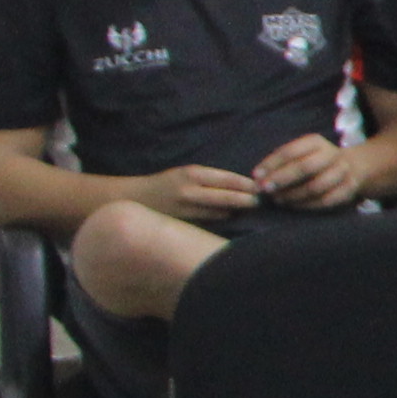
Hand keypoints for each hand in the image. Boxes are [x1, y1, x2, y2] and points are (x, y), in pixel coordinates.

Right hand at [139, 164, 262, 225]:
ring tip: (252, 210)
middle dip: (247, 200)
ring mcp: (186, 209)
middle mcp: (189, 191)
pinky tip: (232, 219)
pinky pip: (209, 223)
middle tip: (262, 202)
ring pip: (220, 213)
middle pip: (227, 198)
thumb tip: (243, 186)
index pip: (227, 179)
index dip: (247, 185)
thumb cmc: (166, 184)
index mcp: (192, 174)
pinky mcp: (183, 223)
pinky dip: (222, 220)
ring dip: (237, 212)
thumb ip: (210, 180)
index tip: (262, 187)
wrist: (134, 198)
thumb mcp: (186, 174)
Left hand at [250, 135, 363, 212]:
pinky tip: (294, 206)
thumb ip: (281, 162)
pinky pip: (326, 200)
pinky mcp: (349, 188)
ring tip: (278, 200)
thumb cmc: (315, 161)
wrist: (353, 166)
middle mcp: (331, 154)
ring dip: (293, 195)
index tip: (256, 176)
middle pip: (305, 167)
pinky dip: (307, 205)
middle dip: (282, 179)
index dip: (271, 164)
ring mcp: (342, 172)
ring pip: (316, 186)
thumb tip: (258, 177)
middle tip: (265, 190)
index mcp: (315, 142)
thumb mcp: (301, 153)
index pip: (290, 151)